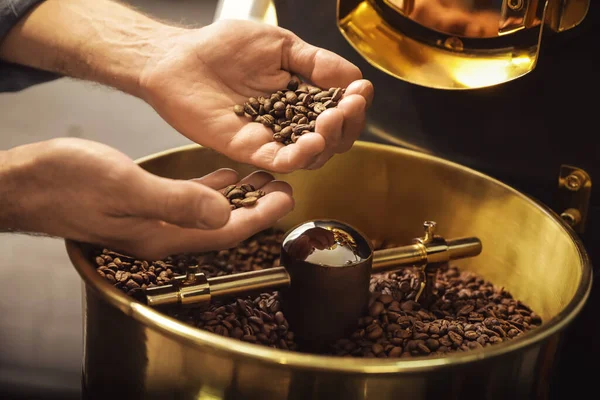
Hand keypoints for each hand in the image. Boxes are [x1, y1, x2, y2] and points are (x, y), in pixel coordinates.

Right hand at [2, 138, 293, 258]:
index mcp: (160, 236)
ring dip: (238, 196)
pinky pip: (188, 199)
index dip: (259, 217)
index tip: (287, 198)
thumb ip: (176, 202)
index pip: (224, 232)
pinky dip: (210, 188)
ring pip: (208, 212)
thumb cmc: (64, 183)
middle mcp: (161, 234)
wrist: (22, 183)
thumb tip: (224, 214)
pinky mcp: (142, 204)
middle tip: (284, 186)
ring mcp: (152, 220)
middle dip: (257, 207)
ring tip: (264, 178)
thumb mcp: (123, 187)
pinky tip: (225, 176)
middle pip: (222, 225)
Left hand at [140, 19, 373, 172]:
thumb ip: (316, 61)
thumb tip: (354, 77)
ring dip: (329, 142)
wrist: (178, 58)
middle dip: (348, 124)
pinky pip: (280, 162)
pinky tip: (311, 143)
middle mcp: (292, 121)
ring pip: (312, 155)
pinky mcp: (249, 149)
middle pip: (334, 138)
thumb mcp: (280, 44)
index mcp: (303, 95)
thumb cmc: (224, 47)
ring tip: (329, 121)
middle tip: (346, 107)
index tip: (359, 91)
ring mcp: (272, 138)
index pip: (341, 110)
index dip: (355, 105)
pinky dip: (299, 157)